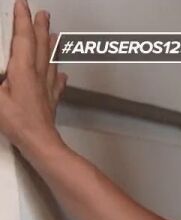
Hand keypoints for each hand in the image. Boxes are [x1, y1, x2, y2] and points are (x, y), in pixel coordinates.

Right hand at [0, 0, 67, 153]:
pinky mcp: (51, 100)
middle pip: (41, 45)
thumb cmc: (18, 122)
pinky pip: (56, 82)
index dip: (22, 20)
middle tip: (43, 13)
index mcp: (23, 70)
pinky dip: (57, 74)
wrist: (40, 143)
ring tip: (54, 35)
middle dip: (40, 27)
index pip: (23, 38)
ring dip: (51, 45)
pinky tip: (60, 74)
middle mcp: (38, 75)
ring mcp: (47, 87)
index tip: (22, 5)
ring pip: (50, 60)